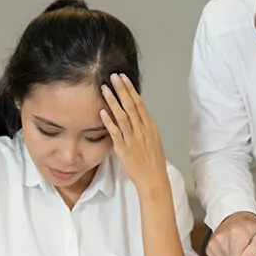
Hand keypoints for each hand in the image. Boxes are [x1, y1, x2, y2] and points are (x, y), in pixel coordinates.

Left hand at [100, 73, 168, 196]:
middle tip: (114, 76)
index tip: (124, 79)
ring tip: (105, 89)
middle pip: (131, 105)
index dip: (131, 90)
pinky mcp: (125, 149)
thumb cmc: (153, 162)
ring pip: (123, 116)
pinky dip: (109, 121)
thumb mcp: (154, 141)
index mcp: (150, 127)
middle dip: (122, 89)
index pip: (139, 104)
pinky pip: (116, 133)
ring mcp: (134, 139)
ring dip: (113, 101)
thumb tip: (138, 116)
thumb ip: (145, 128)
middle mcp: (143, 130)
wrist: (154, 179)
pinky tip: (102, 112)